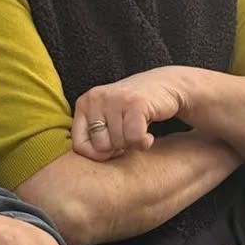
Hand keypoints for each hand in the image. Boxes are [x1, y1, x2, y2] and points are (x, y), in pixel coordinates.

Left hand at [72, 66, 189, 159]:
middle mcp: (95, 98)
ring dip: (132, 143)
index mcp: (84, 104)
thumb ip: (94, 138)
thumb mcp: (106, 119)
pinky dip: (144, 142)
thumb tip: (96, 158)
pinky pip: (134, 138)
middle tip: (128, 133)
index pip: (79, 145)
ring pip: (119, 143)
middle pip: (100, 147)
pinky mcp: (135, 103)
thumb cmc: (132, 109)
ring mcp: (115, 99)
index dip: (98, 154)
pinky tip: (148, 135)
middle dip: (117, 147)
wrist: (165, 85)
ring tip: (137, 128)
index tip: (112, 144)